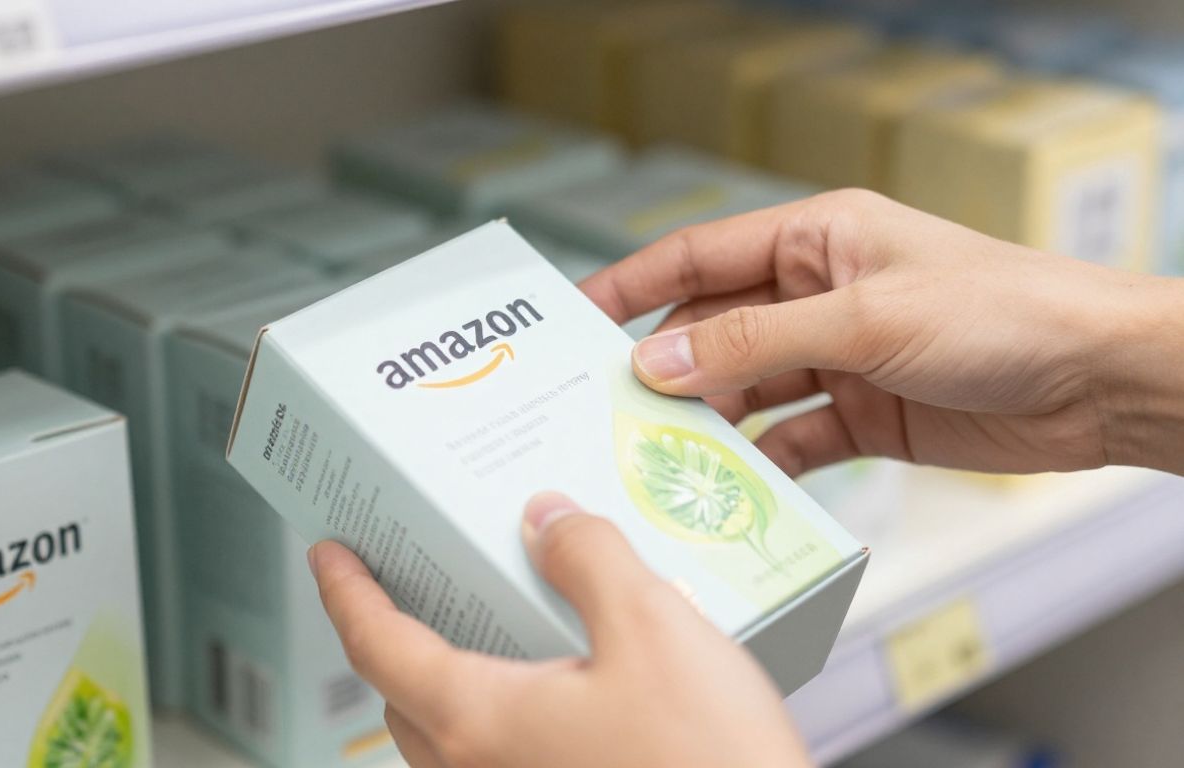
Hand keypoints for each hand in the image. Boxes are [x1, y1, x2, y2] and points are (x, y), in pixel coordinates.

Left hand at [309, 492, 811, 767]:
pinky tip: (561, 691)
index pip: (379, 646)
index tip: (329, 556)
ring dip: (446, 686)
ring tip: (487, 631)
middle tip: (407, 587)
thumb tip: (546, 519)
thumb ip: (589, 560)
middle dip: (394, 640)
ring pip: (450, 742)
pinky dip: (499, 721)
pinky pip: (498, 765)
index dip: (347, 593)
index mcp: (482, 721)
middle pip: (405, 700)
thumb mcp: (655, 628)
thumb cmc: (709, 764)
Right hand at [581, 189, 1183, 475]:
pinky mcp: (862, 415)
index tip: (574, 317)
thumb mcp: (865, 319)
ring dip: (706, 420)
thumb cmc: (1002, 314)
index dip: (632, 284)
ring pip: (745, 388)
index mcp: (817, 240)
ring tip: (653, 455)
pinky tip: (729, 488)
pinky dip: (760, 463)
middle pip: (714, 328)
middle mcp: (819, 294)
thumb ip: (754, 341)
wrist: (1100, 382)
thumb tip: (656, 358)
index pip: (700, 256)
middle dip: (663, 366)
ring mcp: (839, 357)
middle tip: (604, 408)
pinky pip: (790, 438)